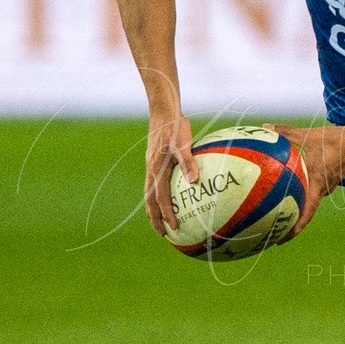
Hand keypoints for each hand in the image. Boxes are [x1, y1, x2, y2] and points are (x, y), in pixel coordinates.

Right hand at [142, 113, 197, 236]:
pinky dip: (159, 195)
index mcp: (156, 169)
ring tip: (162, 222)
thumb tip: (194, 181)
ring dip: (155, 209)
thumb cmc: (175, 125)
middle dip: (156, 219)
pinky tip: (170, 196)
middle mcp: (151, 170)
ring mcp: (151, 166)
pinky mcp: (155, 161)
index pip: (160, 198)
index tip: (174, 228)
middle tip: (164, 234)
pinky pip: (155, 184)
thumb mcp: (183, 142)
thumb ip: (188, 162)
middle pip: (150, 201)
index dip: (166, 214)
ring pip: (150, 193)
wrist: (163, 109)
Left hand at [274, 123, 344, 237]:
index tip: (282, 239)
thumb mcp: (307, 135)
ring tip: (281, 212)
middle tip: (275, 231)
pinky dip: (304, 193)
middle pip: (306, 211)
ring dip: (298, 207)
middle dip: (292, 222)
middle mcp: (322, 190)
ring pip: (310, 201)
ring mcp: (327, 186)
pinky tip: (293, 187)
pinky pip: (314, 190)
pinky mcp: (328, 180)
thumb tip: (266, 128)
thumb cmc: (334, 140)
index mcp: (317, 185)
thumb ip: (286, 133)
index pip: (306, 213)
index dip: (294, 228)